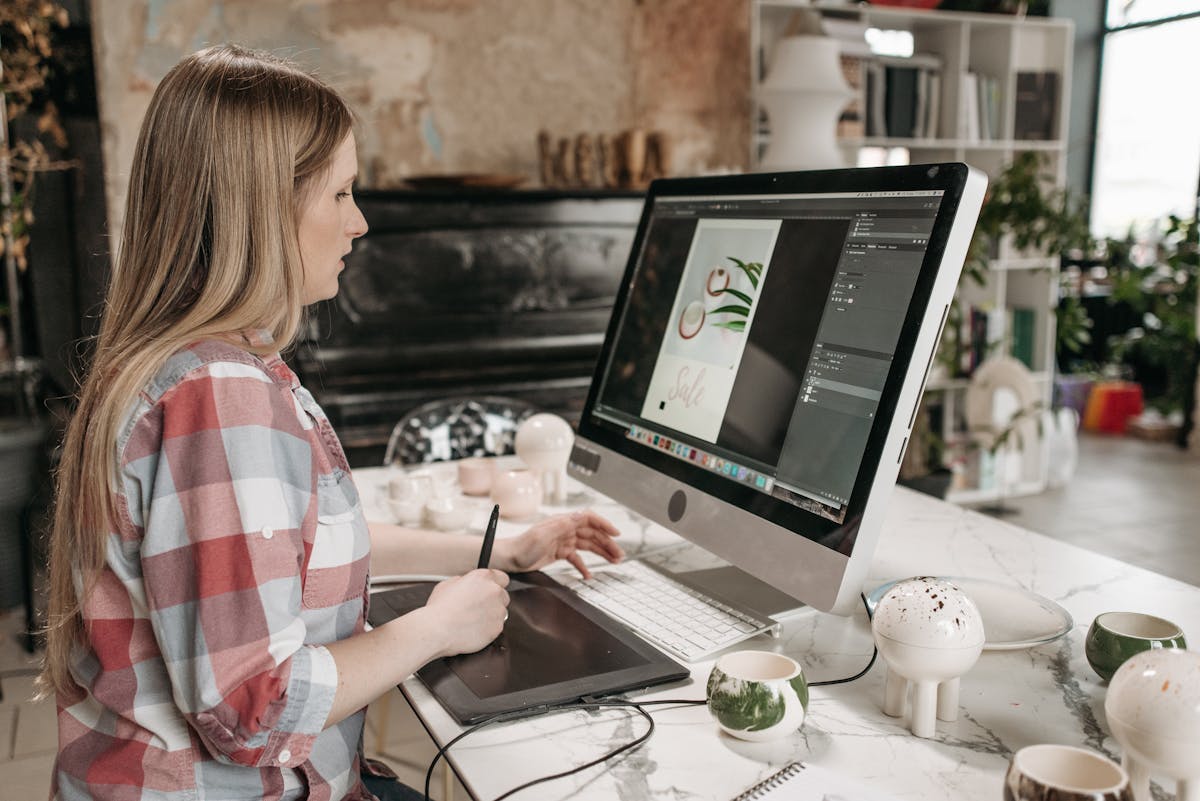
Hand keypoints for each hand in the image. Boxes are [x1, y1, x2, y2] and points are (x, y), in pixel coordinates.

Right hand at [423, 569, 509, 656]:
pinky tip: (473, 629)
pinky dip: (488, 629)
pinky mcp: (498, 627)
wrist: (438, 630)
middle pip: (503, 595)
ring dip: (491, 615)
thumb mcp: (447, 584)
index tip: (490, 591)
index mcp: (482, 577)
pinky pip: (497, 627)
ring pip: (500, 612)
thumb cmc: (439, 608)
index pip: (502, 577)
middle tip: (479, 608)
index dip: (496, 585)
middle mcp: (494, 591)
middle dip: (494, 601)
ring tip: (472, 621)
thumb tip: (466, 583)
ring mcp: (498, 610)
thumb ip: (463, 581)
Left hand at [495, 510, 622, 578]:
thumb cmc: (522, 546)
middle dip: (608, 543)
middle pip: (592, 534)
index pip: (589, 518)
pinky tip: (589, 575)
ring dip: (602, 553)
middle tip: (620, 555)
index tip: (616, 533)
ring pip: (588, 545)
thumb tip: (580, 515)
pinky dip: (584, 566)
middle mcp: (565, 530)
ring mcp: (563, 541)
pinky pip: (576, 558)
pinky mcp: (559, 552)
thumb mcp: (542, 535)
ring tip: (614, 561)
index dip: (604, 524)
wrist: (508, 558)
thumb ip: (562, 526)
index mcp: (563, 522)